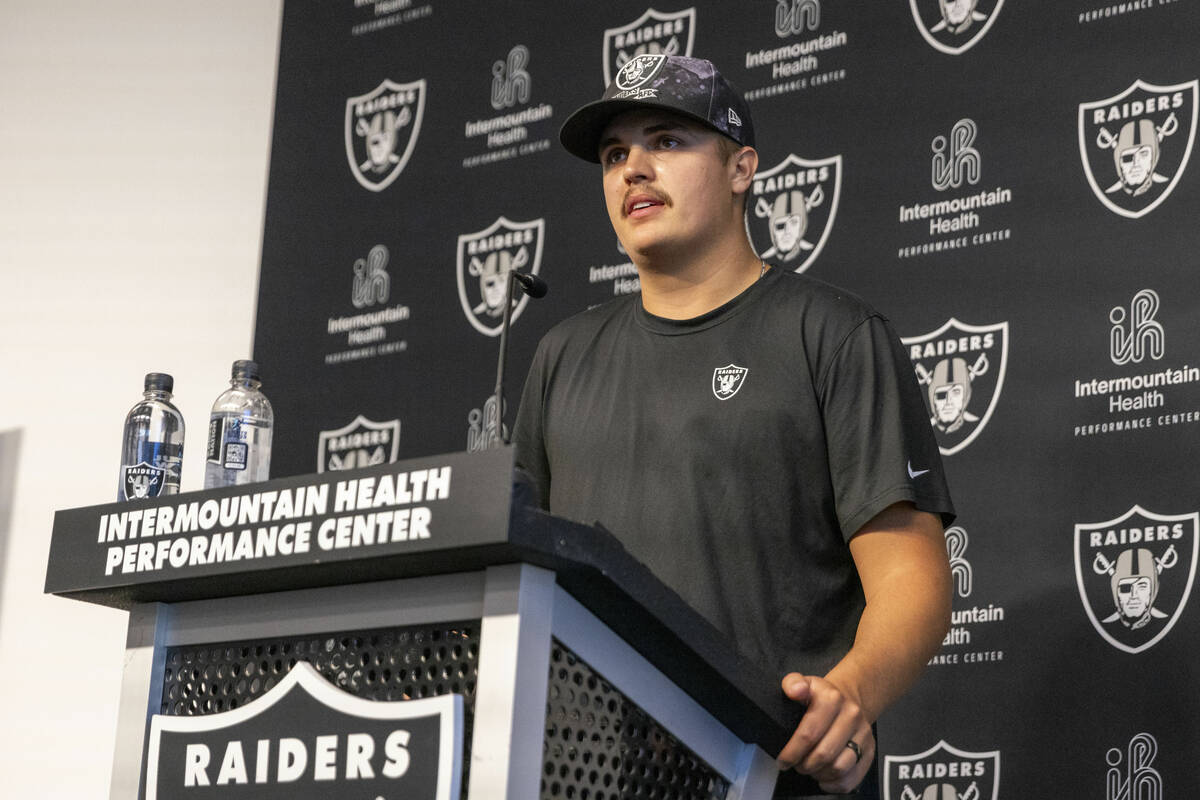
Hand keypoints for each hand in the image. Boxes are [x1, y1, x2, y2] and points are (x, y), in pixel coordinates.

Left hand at [776, 672, 874, 793]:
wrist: (847, 698)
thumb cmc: (821, 696)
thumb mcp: (803, 682)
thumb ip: (793, 683)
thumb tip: (794, 690)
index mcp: (831, 698)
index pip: (809, 733)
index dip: (792, 752)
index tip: (783, 760)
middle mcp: (851, 715)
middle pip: (824, 754)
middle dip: (804, 765)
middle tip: (796, 765)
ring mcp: (863, 734)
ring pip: (839, 767)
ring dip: (820, 774)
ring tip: (810, 769)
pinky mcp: (869, 750)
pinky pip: (853, 776)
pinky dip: (836, 784)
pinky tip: (824, 777)